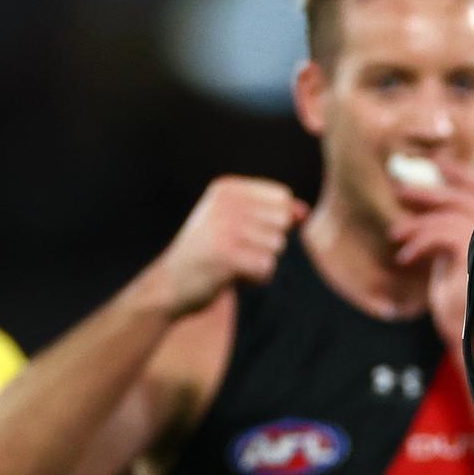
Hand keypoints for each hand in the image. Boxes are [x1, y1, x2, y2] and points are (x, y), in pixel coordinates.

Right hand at [152, 176, 308, 317]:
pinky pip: (267, 267)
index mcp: (226, 188)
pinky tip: (230, 277)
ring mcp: (224, 229)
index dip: (272, 222)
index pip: (282, 197)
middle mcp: (224, 203)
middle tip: (235, 250)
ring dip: (260, 262)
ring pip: (277, 246)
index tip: (241, 232)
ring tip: (230, 263)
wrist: (168, 286)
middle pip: (283, 221)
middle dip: (268, 243)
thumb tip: (304, 211)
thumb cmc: (210, 253)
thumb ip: (274, 213)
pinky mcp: (226, 256)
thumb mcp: (238, 223)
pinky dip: (255, 279)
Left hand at [390, 159, 473, 346]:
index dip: (462, 174)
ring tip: (395, 234)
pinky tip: (405, 258)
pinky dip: (418, 243)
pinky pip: (439, 234)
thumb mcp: (469, 260)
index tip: (438, 165)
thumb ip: (462, 232)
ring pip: (450, 212)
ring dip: (417, 221)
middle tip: (400, 188)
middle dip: (431, 190)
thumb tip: (435, 208)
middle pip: (465, 195)